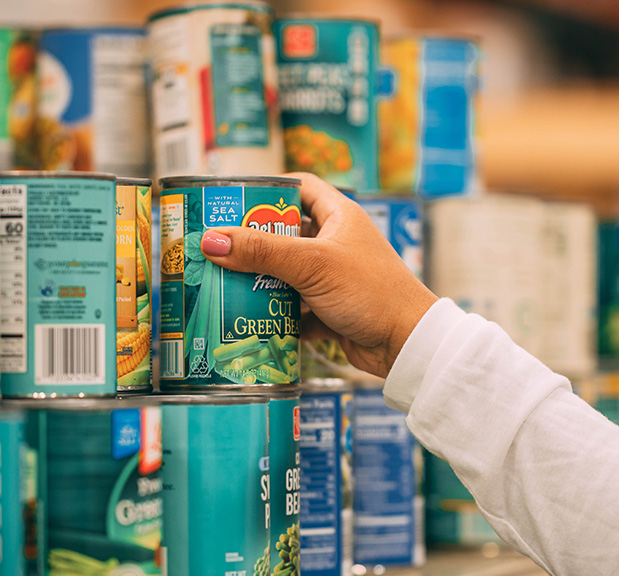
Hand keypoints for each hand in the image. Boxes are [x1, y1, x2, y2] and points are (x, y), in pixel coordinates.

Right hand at [200, 173, 437, 376]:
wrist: (407, 344)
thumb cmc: (371, 291)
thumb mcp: (312, 264)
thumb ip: (261, 252)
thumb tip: (211, 240)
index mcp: (340, 216)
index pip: (300, 187)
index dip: (269, 191)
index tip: (234, 201)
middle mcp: (337, 243)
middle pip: (286, 235)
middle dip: (254, 244)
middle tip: (218, 249)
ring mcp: (335, 278)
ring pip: (288, 274)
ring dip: (261, 282)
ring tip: (225, 285)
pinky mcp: (332, 310)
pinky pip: (295, 308)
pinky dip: (276, 314)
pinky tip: (252, 319)